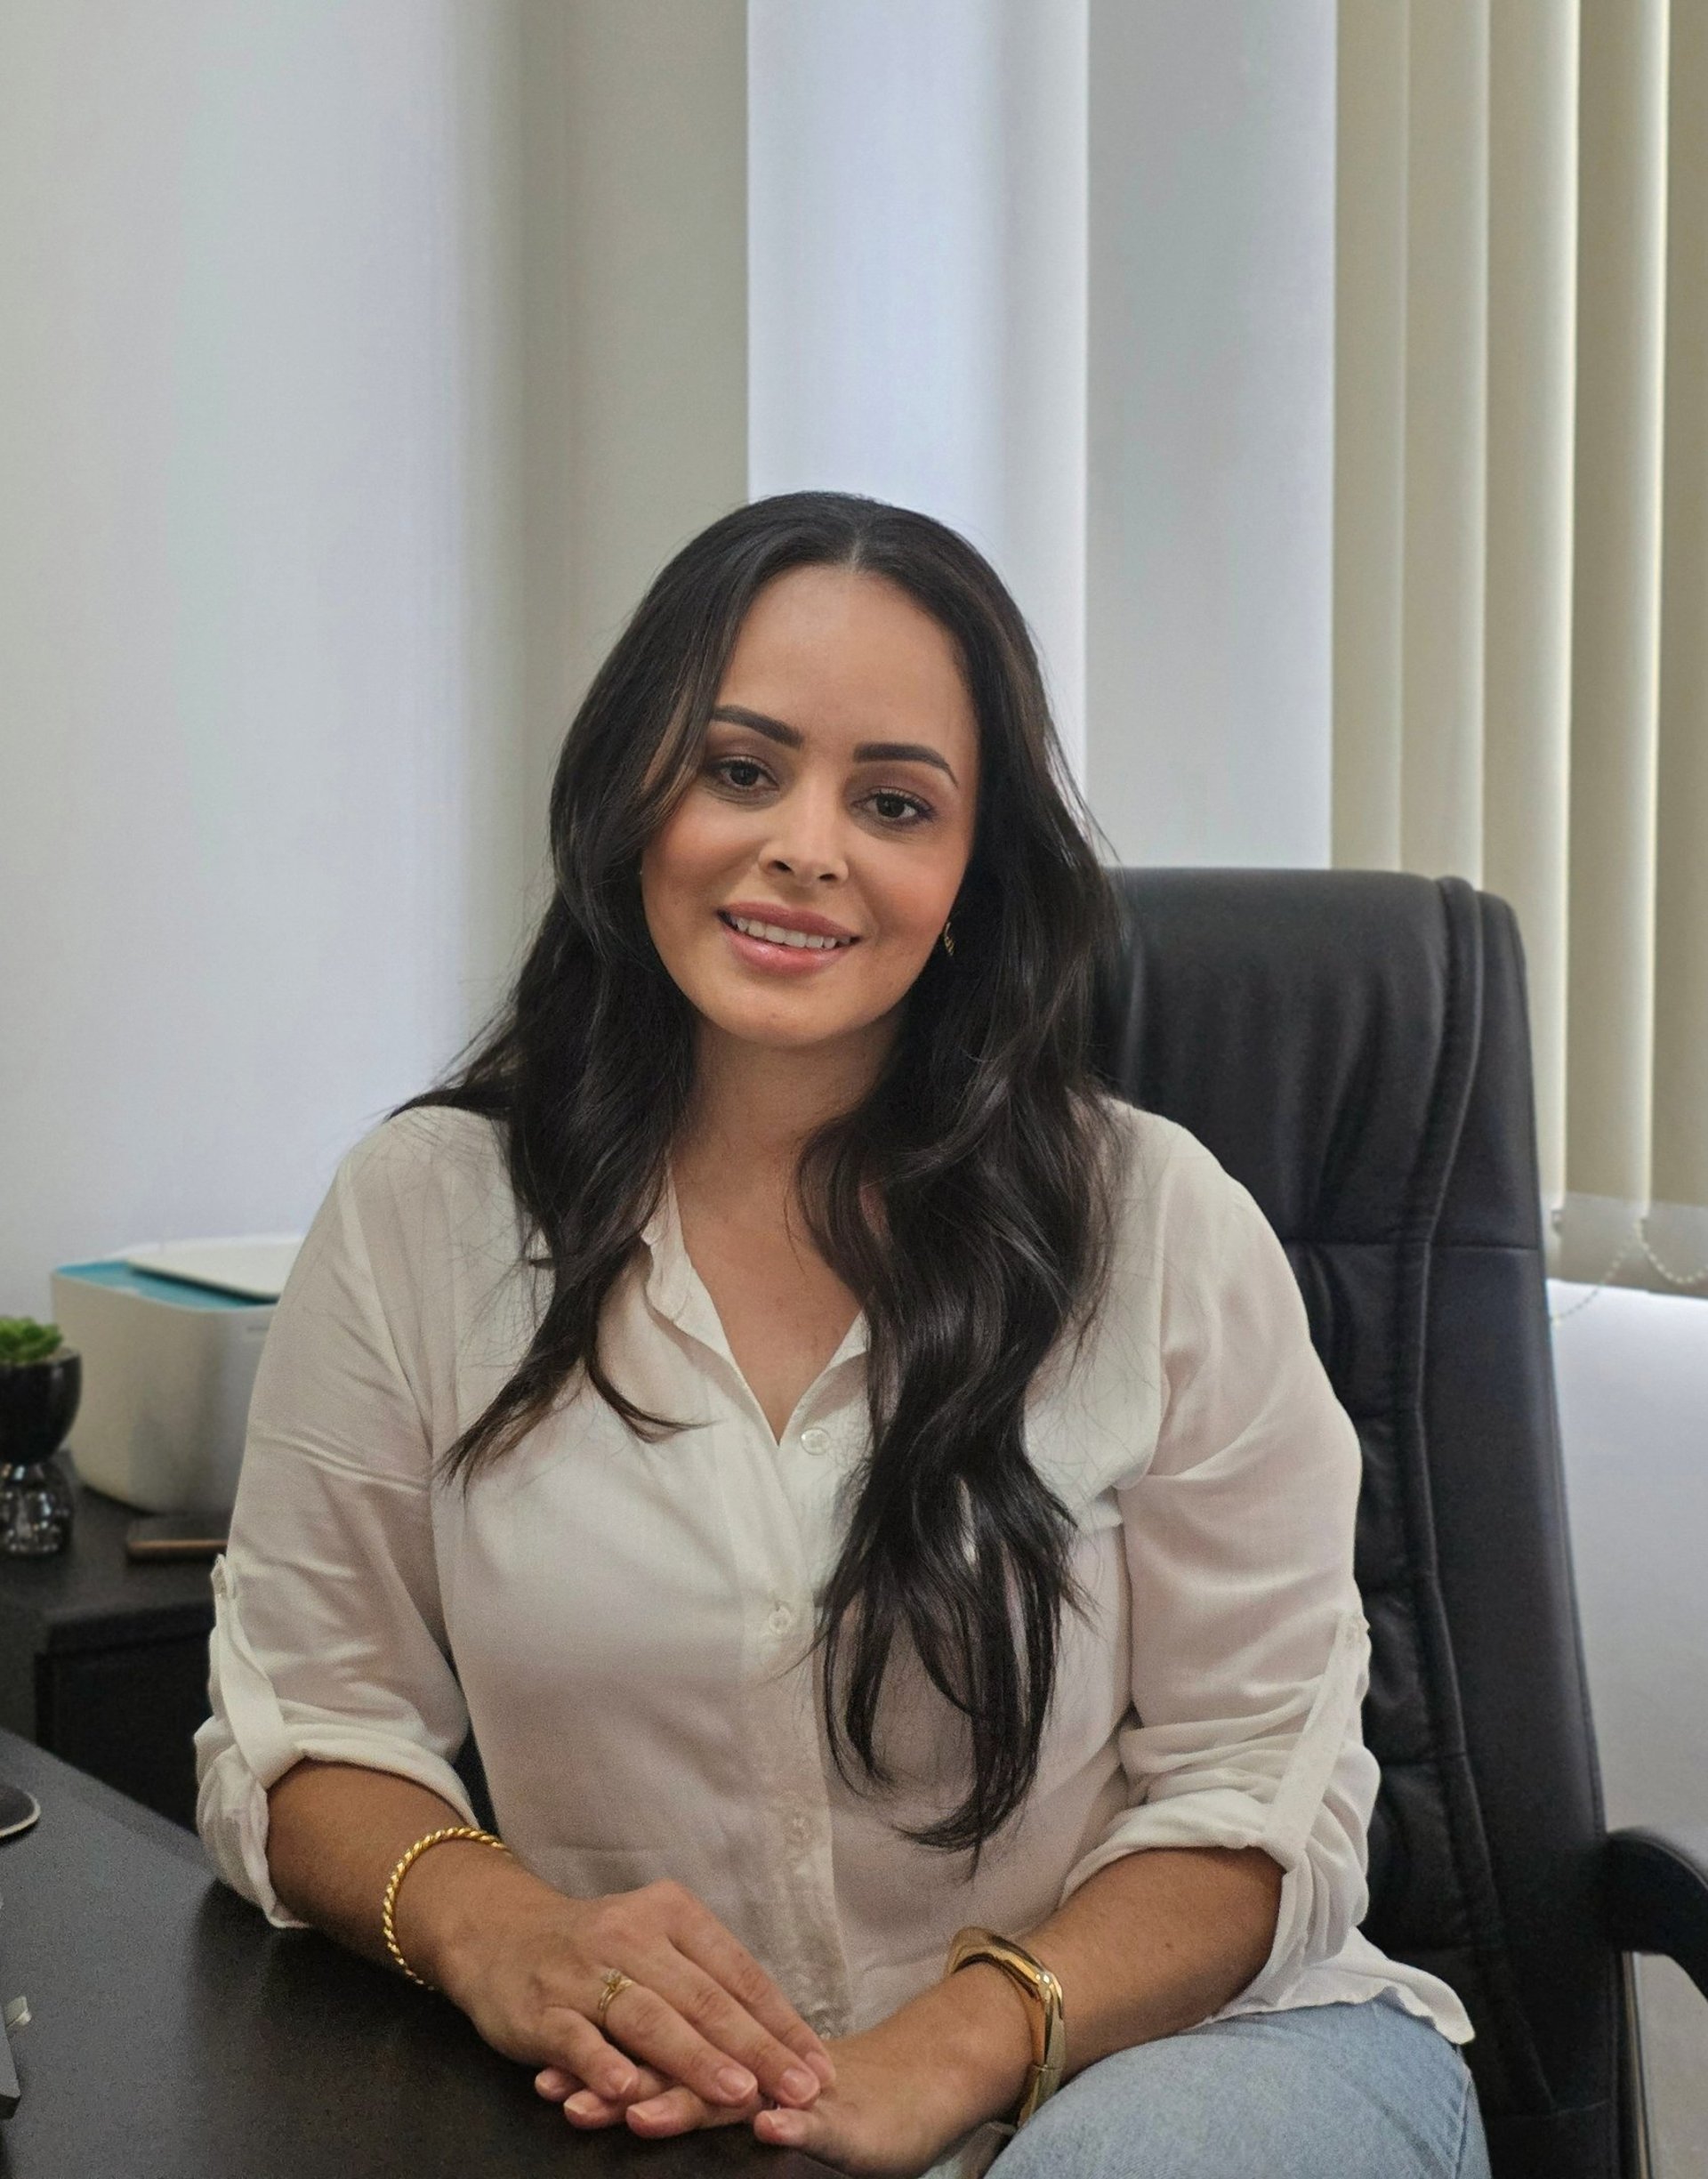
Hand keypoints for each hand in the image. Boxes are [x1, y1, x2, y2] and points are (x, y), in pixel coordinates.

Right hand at [403, 1853, 834, 2117]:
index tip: (818, 2065)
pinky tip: (627, 2091)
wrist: (498, 1933)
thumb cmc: (596, 1950)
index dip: (781, 2021)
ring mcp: (583, 1969)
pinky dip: (602, 2064)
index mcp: (671, 1913)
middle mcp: (631, 1933)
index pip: (737, 1972)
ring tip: (735, 2092)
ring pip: (648, 2017)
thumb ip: (705, 1984)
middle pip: (702, 1996)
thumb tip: (780, 2040)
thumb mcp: (655, 1946)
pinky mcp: (540, 2006)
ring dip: (694, 2058)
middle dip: (755, 2047)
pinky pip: (576, 2037)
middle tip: (799, 2087)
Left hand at [533, 1958, 1035, 2174]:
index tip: (548, 2076)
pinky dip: (791, 2123)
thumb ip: (691, 2088)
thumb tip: (614, 2090)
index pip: (653, 2053)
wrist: (904, 2091)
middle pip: (680, 2066)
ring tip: (638, 2113)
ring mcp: (795, 2089)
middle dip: (622, 2083)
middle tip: (566, 2096)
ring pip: (736, 2094)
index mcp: (724, 2054)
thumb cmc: (815, 2098)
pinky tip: (768, 2128)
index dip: (601, 2064)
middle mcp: (752, 2065)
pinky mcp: (842, 2117)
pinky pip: (814, 2120)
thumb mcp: (745, 2098)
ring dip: (687, 2104)